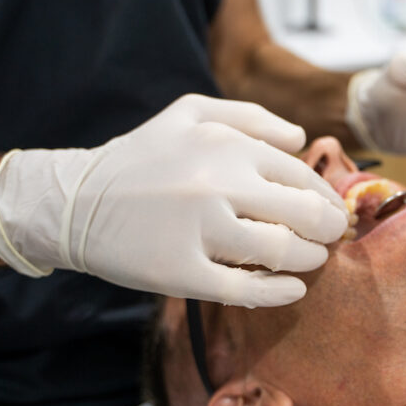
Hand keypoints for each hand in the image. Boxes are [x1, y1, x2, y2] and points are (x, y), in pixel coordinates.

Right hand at [0, 94, 348, 306]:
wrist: (74, 201)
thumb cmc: (143, 157)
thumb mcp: (192, 113)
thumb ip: (252, 118)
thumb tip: (301, 138)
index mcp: (228, 147)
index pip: (302, 177)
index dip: (327, 198)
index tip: (331, 212)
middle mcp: (218, 185)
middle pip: (304, 214)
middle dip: (329, 229)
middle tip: (331, 238)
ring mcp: (200, 231)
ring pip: (281, 252)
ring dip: (310, 259)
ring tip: (312, 260)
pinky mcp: (180, 272)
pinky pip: (244, 290)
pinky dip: (279, 293)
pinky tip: (294, 290)